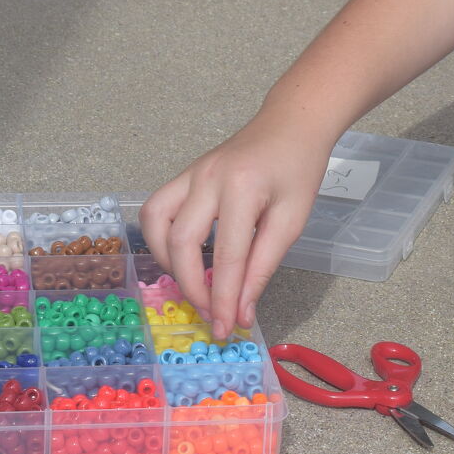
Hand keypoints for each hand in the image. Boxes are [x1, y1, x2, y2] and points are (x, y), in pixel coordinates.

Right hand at [139, 120, 332, 340]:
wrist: (291, 124)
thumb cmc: (298, 169)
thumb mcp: (292, 220)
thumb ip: (263, 267)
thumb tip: (241, 312)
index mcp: (242, 188)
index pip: (227, 256)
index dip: (224, 299)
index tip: (227, 329)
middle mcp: (207, 178)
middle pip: (181, 243)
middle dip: (192, 287)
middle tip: (212, 315)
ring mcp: (190, 173)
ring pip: (155, 223)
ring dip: (167, 262)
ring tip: (193, 283)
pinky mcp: (184, 175)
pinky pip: (156, 209)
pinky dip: (160, 238)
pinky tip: (181, 255)